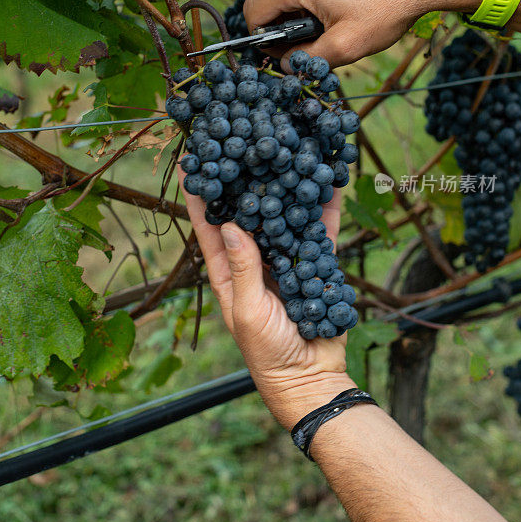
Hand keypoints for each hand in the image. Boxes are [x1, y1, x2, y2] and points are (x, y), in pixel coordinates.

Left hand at [178, 165, 353, 429]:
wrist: (310, 377)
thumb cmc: (268, 352)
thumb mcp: (248, 311)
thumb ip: (243, 268)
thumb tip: (231, 224)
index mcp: (229, 272)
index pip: (209, 228)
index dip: (200, 197)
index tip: (193, 163)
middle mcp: (255, 260)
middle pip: (248, 213)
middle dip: (245, 182)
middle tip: (244, 144)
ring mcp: (285, 260)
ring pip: (283, 216)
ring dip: (285, 188)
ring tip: (286, 153)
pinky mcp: (314, 264)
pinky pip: (318, 232)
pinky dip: (323, 210)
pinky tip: (327, 184)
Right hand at [243, 0, 490, 68]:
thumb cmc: (388, 7)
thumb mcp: (346, 46)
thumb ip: (308, 59)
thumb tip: (286, 64)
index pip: (254, 11)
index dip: (261, 38)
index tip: (284, 53)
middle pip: (274, 0)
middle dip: (289, 26)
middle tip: (320, 42)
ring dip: (307, 12)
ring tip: (340, 23)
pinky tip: (349, 6)